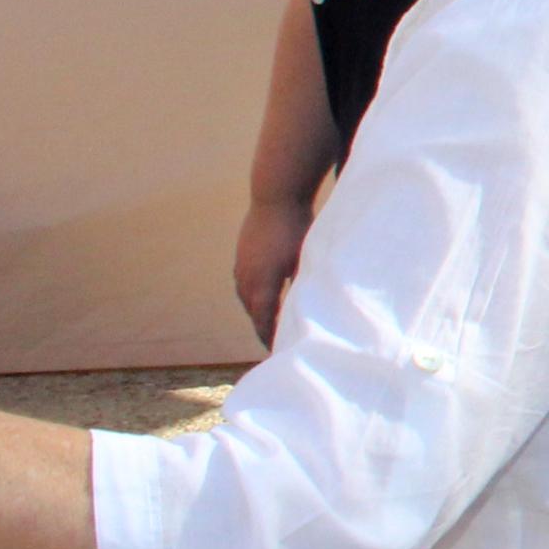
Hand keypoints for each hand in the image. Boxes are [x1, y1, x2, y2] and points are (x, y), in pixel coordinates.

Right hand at [232, 198, 309, 349]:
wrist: (276, 196)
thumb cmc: (297, 226)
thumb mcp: (305, 259)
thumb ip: (303, 285)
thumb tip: (308, 307)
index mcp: (263, 284)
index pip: (264, 320)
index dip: (269, 337)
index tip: (276, 352)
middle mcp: (246, 279)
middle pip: (254, 313)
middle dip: (263, 329)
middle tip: (274, 345)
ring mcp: (240, 267)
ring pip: (247, 300)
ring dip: (257, 313)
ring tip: (268, 326)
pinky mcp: (240, 256)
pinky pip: (244, 285)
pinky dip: (252, 297)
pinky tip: (261, 299)